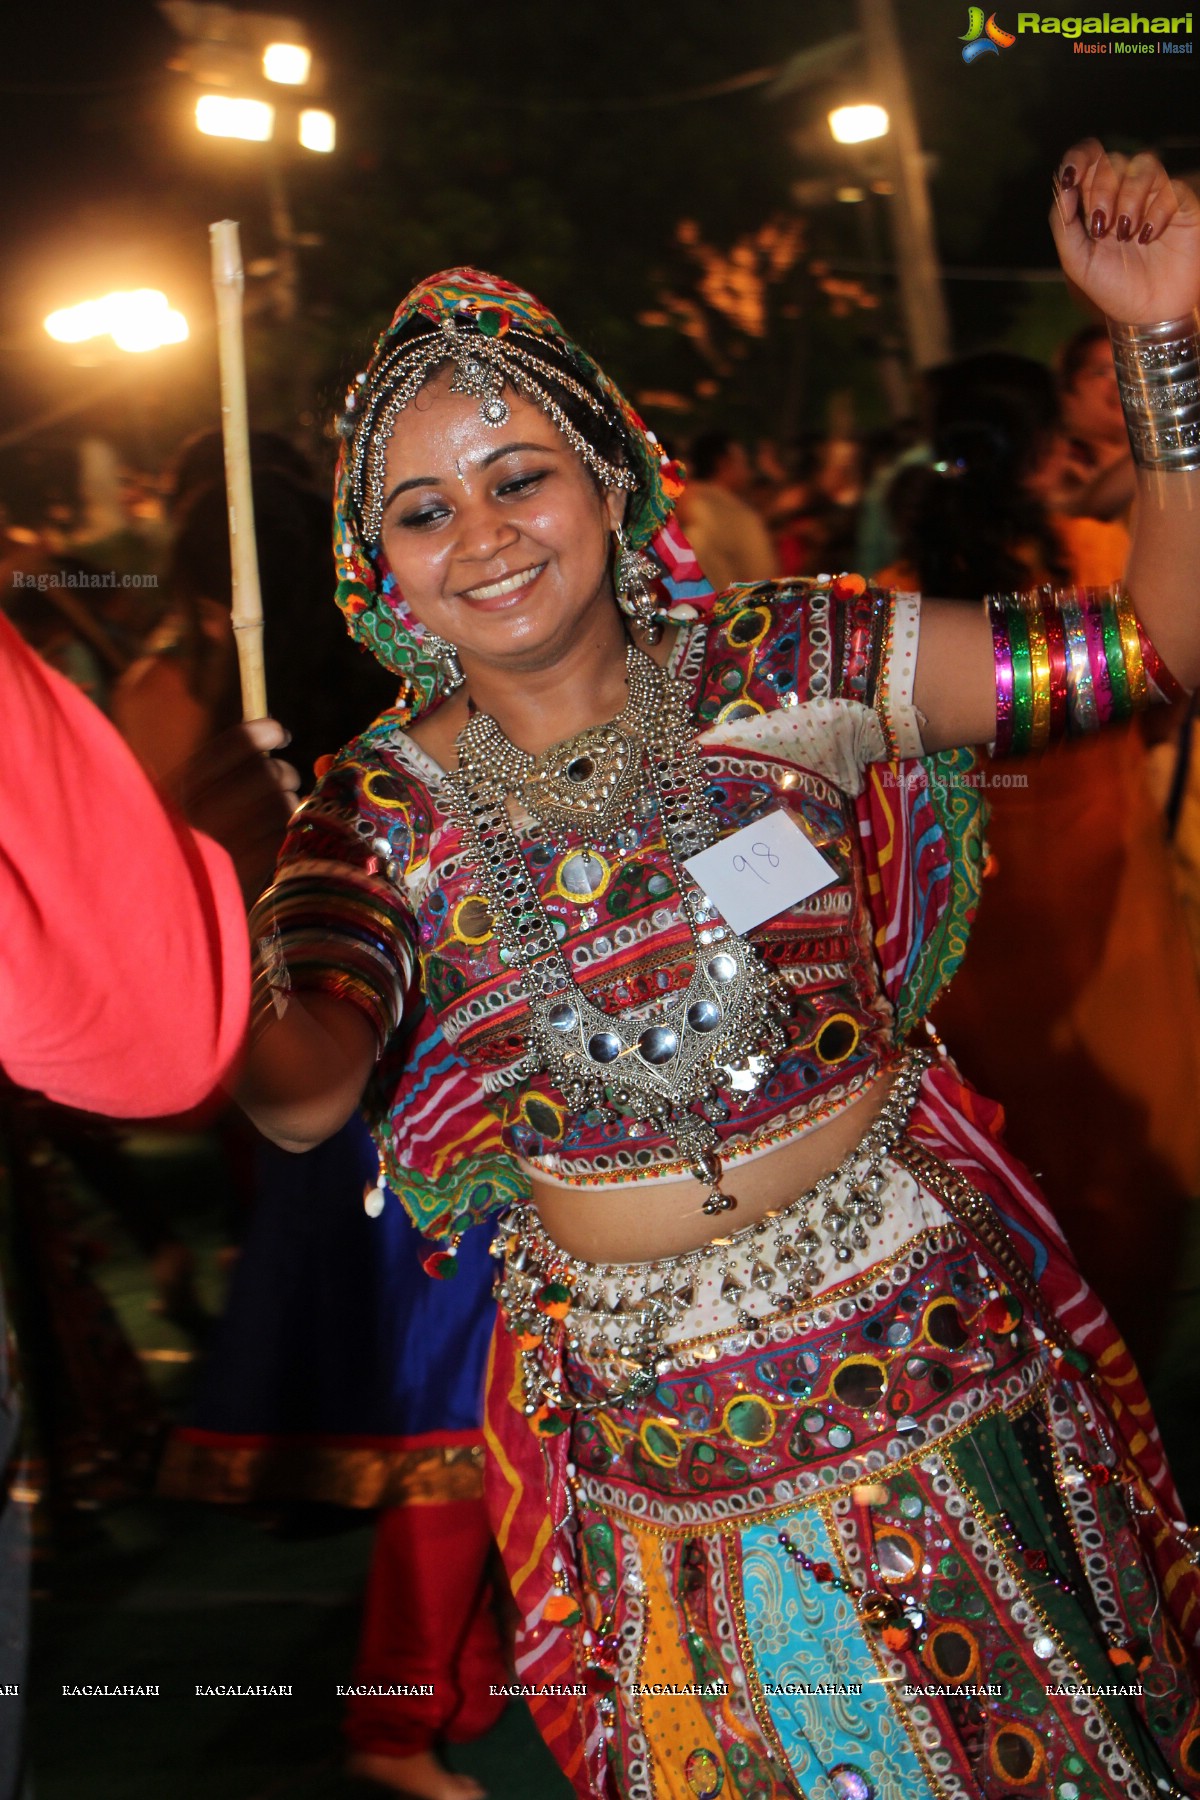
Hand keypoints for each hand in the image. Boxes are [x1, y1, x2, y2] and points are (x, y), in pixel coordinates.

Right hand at [175, 718, 300, 904]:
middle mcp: (197, 812)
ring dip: (288, 809)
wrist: (162, 915)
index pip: (235, 745)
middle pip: (267, 773)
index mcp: (176, 790)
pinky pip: (286, 838)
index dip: (265, 732)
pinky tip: (277, 845)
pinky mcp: (247, 873)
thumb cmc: (180, 853)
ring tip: (275, 821)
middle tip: (284, 784)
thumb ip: (223, 774)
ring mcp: (223, 844)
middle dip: (282, 776)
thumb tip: (274, 732)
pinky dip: (288, 838)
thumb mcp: (183, 808)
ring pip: (283, 805)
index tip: (281, 735)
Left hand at [1051, 139, 1199, 323]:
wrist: (1149, 313)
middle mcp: (1125, 192)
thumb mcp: (1077, 260)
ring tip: (1126, 234)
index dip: (1078, 158)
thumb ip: (1063, 223)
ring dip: (1129, 197)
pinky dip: (1156, 211)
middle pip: (1112, 161)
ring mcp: (1155, 195)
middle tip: (1102, 228)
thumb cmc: (1112, 287)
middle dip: (1101, 191)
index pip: (1089, 158)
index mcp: (1097, 200)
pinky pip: (1171, 187)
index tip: (1070, 178)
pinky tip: (1147, 236)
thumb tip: (1061, 185)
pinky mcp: (1181, 204)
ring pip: (1143, 164)